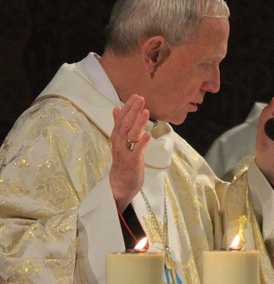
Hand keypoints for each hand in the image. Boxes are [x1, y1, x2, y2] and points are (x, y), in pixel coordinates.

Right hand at [110, 95, 150, 211]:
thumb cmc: (122, 163)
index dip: (128, 108)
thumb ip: (119, 126)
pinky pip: (136, 152)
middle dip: (133, 111)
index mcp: (117, 138)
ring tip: (146, 111)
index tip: (135, 96)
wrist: (119, 186)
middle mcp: (119, 144)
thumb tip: (116, 109)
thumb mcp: (120, 142)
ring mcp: (125, 154)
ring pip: (130, 136)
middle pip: (125, 125)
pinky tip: (147, 134)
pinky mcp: (132, 164)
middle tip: (140, 98)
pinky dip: (141, 143)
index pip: (121, 120)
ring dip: (138, 123)